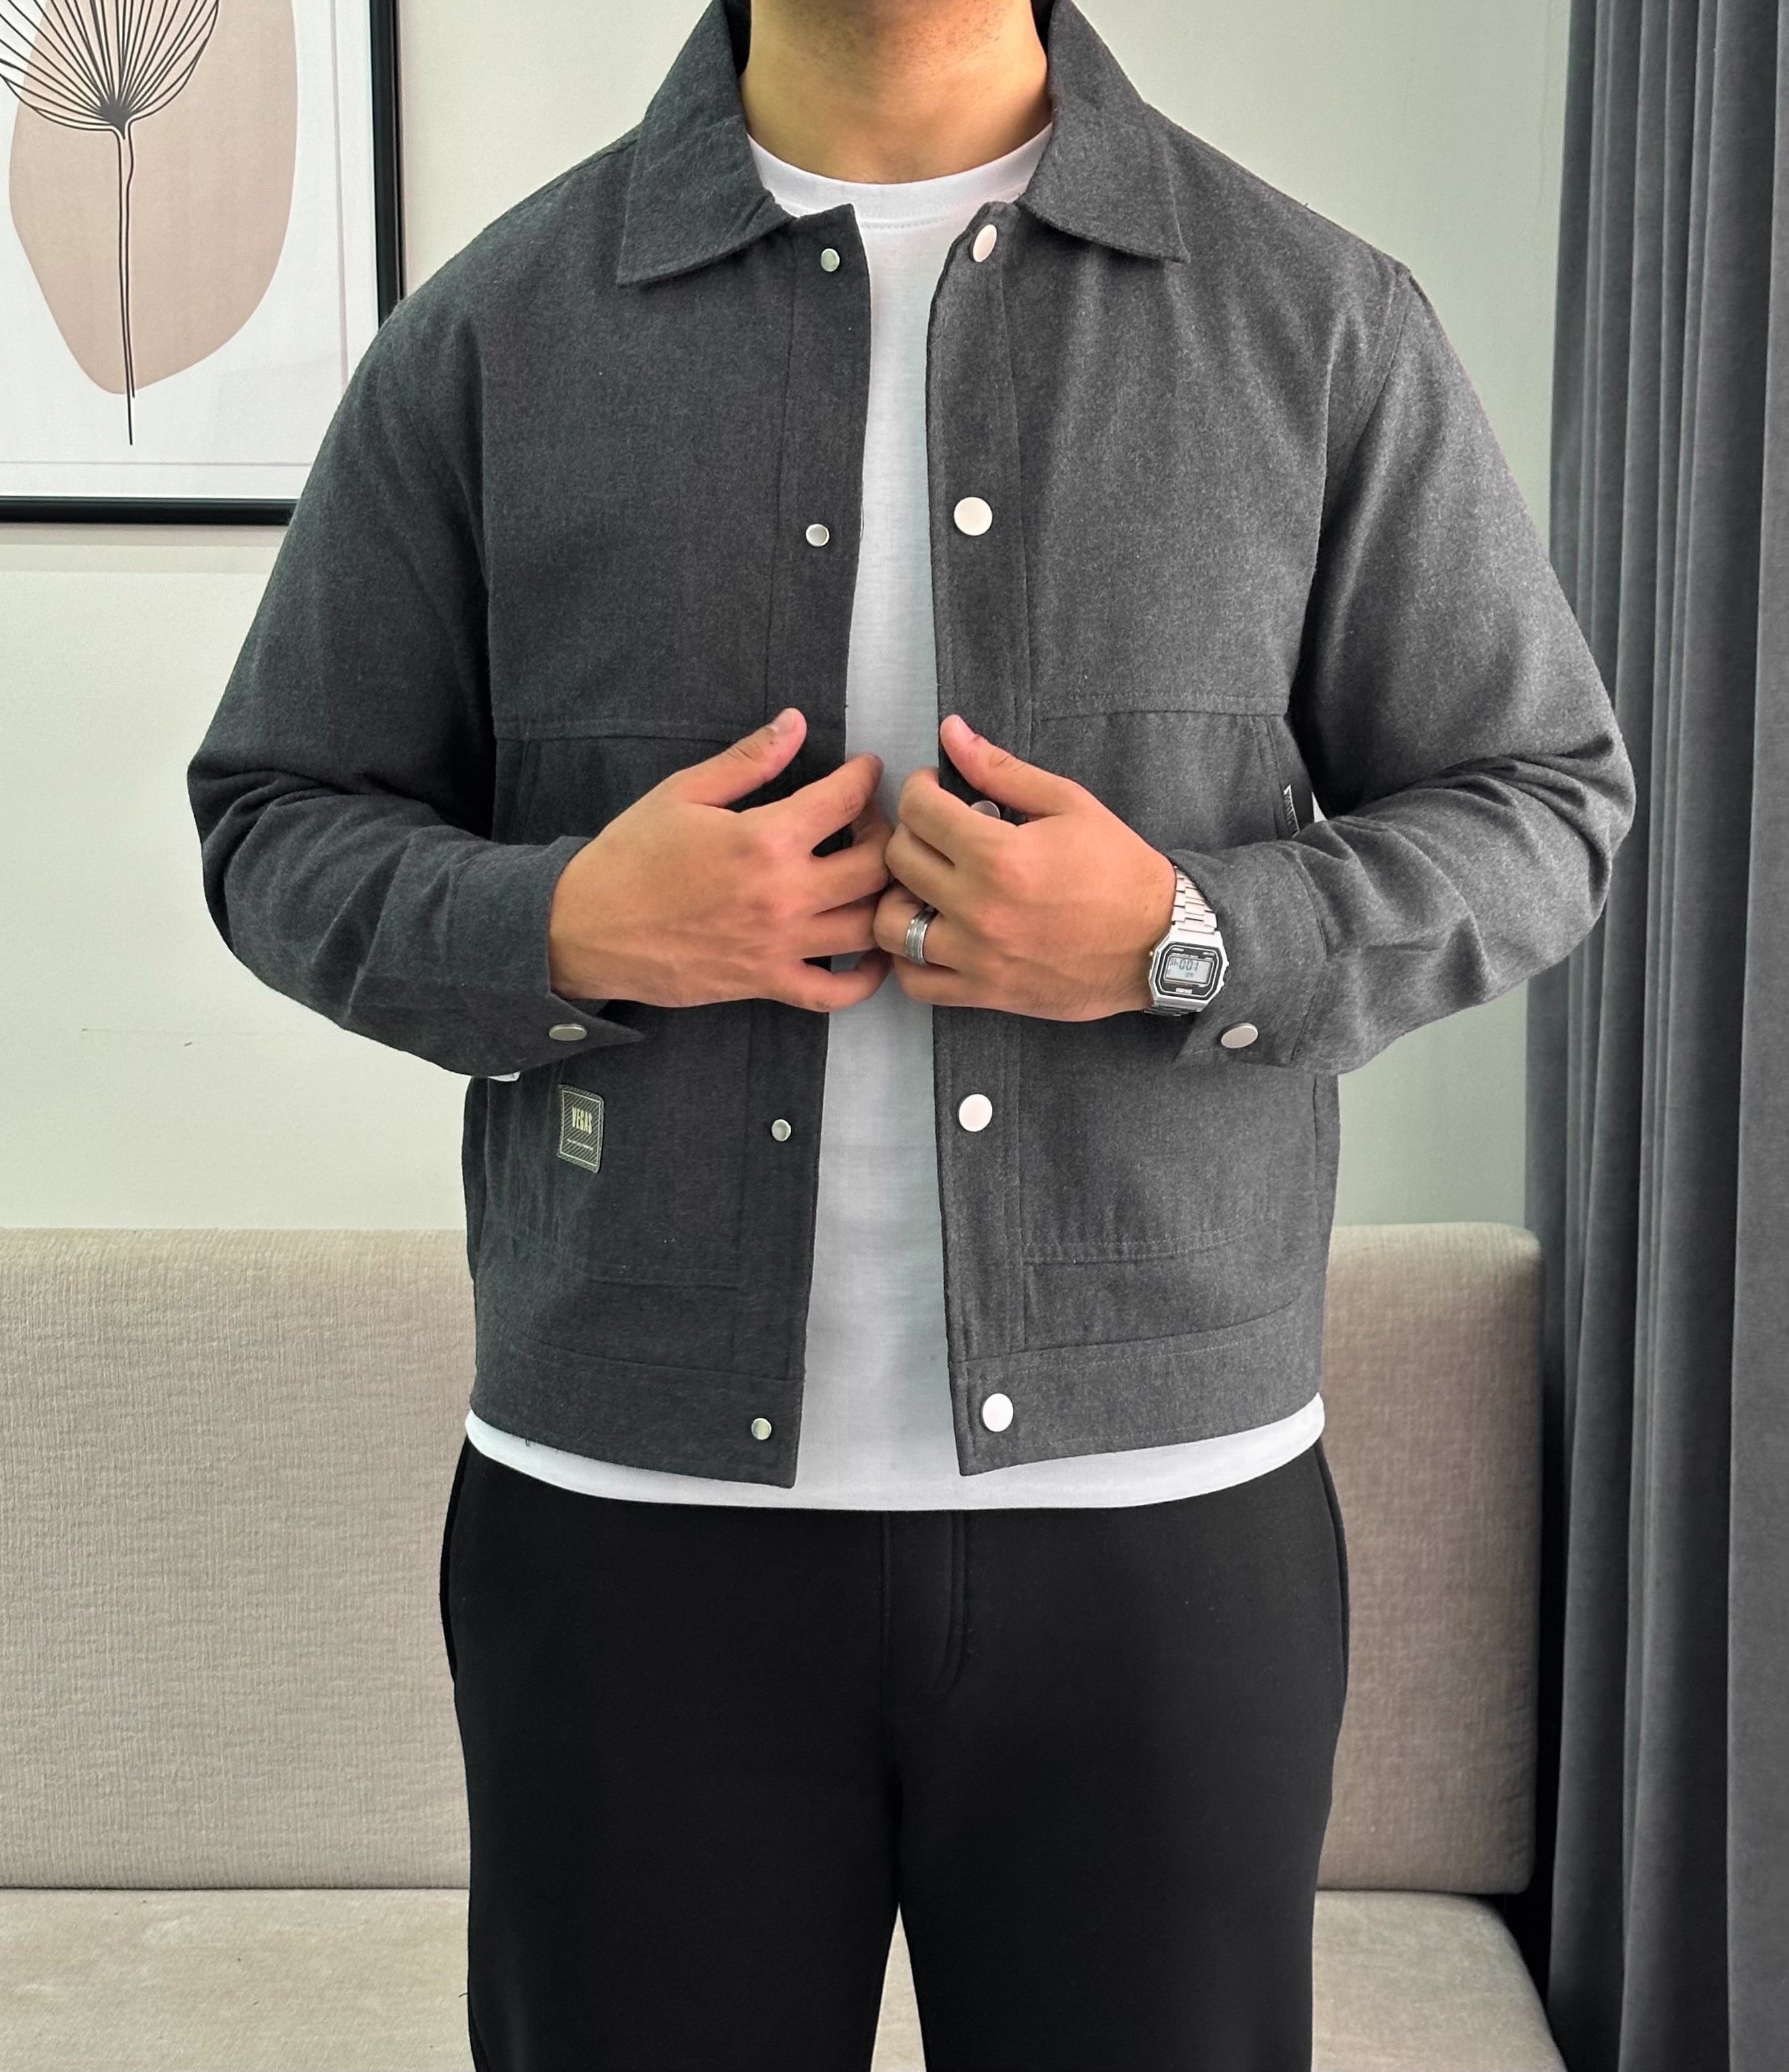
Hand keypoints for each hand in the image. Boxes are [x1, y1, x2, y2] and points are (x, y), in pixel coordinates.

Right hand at [547, 708, 896, 1011]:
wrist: (585, 928)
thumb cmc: (630, 857)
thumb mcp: (683, 792)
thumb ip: (748, 759)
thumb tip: (796, 723)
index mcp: (763, 838)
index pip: (845, 800)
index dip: (865, 777)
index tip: (866, 770)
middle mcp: (782, 894)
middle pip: (876, 866)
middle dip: (887, 835)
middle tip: (871, 823)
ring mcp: (779, 944)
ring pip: (869, 927)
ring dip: (887, 899)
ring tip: (874, 880)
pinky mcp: (766, 983)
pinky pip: (834, 992)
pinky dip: (864, 979)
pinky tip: (870, 953)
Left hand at [871, 714, 1178, 1019]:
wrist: (1158, 942)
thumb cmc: (1118, 869)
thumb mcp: (1068, 804)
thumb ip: (1001, 769)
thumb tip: (952, 731)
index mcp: (1000, 855)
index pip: (919, 810)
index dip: (920, 789)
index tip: (935, 790)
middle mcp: (980, 908)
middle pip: (899, 860)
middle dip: (910, 833)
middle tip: (935, 832)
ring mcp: (978, 956)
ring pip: (891, 926)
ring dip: (898, 899)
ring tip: (924, 885)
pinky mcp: (984, 991)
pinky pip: (916, 982)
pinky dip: (910, 959)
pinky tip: (931, 933)